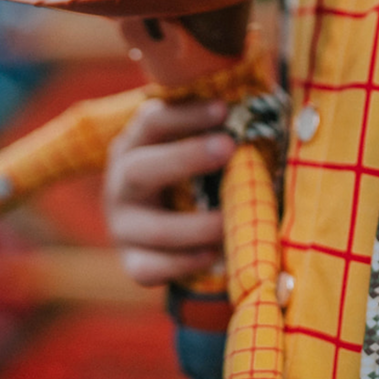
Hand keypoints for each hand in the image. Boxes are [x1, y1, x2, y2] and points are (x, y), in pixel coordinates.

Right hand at [103, 98, 233, 285]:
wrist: (160, 227)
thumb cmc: (190, 175)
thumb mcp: (193, 148)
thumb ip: (214, 132)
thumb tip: (258, 113)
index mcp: (133, 146)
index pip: (151, 122)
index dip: (186, 115)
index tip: (224, 108)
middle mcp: (120, 184)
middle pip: (139, 170)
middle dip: (185, 158)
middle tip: (229, 147)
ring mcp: (123, 227)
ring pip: (153, 229)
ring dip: (198, 225)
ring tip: (232, 220)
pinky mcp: (132, 263)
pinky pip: (152, 269)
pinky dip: (186, 263)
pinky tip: (214, 254)